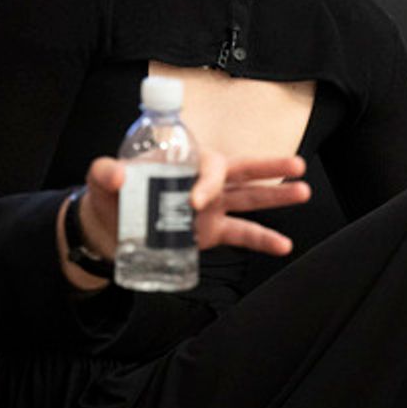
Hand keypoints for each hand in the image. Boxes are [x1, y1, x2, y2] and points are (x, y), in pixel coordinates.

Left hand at [61, 150, 309, 287]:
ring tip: (305, 193)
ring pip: (250, 199)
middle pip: (243, 171)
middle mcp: (204, 181)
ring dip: (277, 197)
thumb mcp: (102, 178)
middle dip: (270, 167)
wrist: (110, 229)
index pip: (210, 165)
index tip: (195, 202)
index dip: (209, 181)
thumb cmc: (111, 195)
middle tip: (297, 165)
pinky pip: (243, 234)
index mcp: (185, 161)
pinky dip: (263, 240)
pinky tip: (284, 246)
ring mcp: (212, 208)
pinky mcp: (212, 232)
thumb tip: (119, 175)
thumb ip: (106, 172)